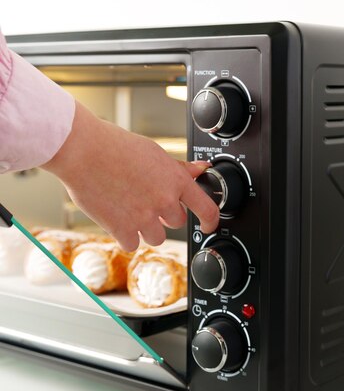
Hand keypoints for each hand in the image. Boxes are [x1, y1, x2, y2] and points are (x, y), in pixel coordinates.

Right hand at [42, 102, 218, 249]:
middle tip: (146, 201)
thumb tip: (201, 169)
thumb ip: (179, 168)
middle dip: (165, 215)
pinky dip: (125, 235)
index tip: (208, 225)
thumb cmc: (115, 146)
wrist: (84, 150)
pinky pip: (132, 244)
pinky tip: (116, 217)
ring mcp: (144, 217)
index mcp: (176, 180)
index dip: (210, 221)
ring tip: (130, 208)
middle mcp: (164, 201)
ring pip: (157, 237)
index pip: (206, 208)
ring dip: (146, 228)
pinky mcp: (122, 229)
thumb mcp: (154, 152)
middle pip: (177, 222)